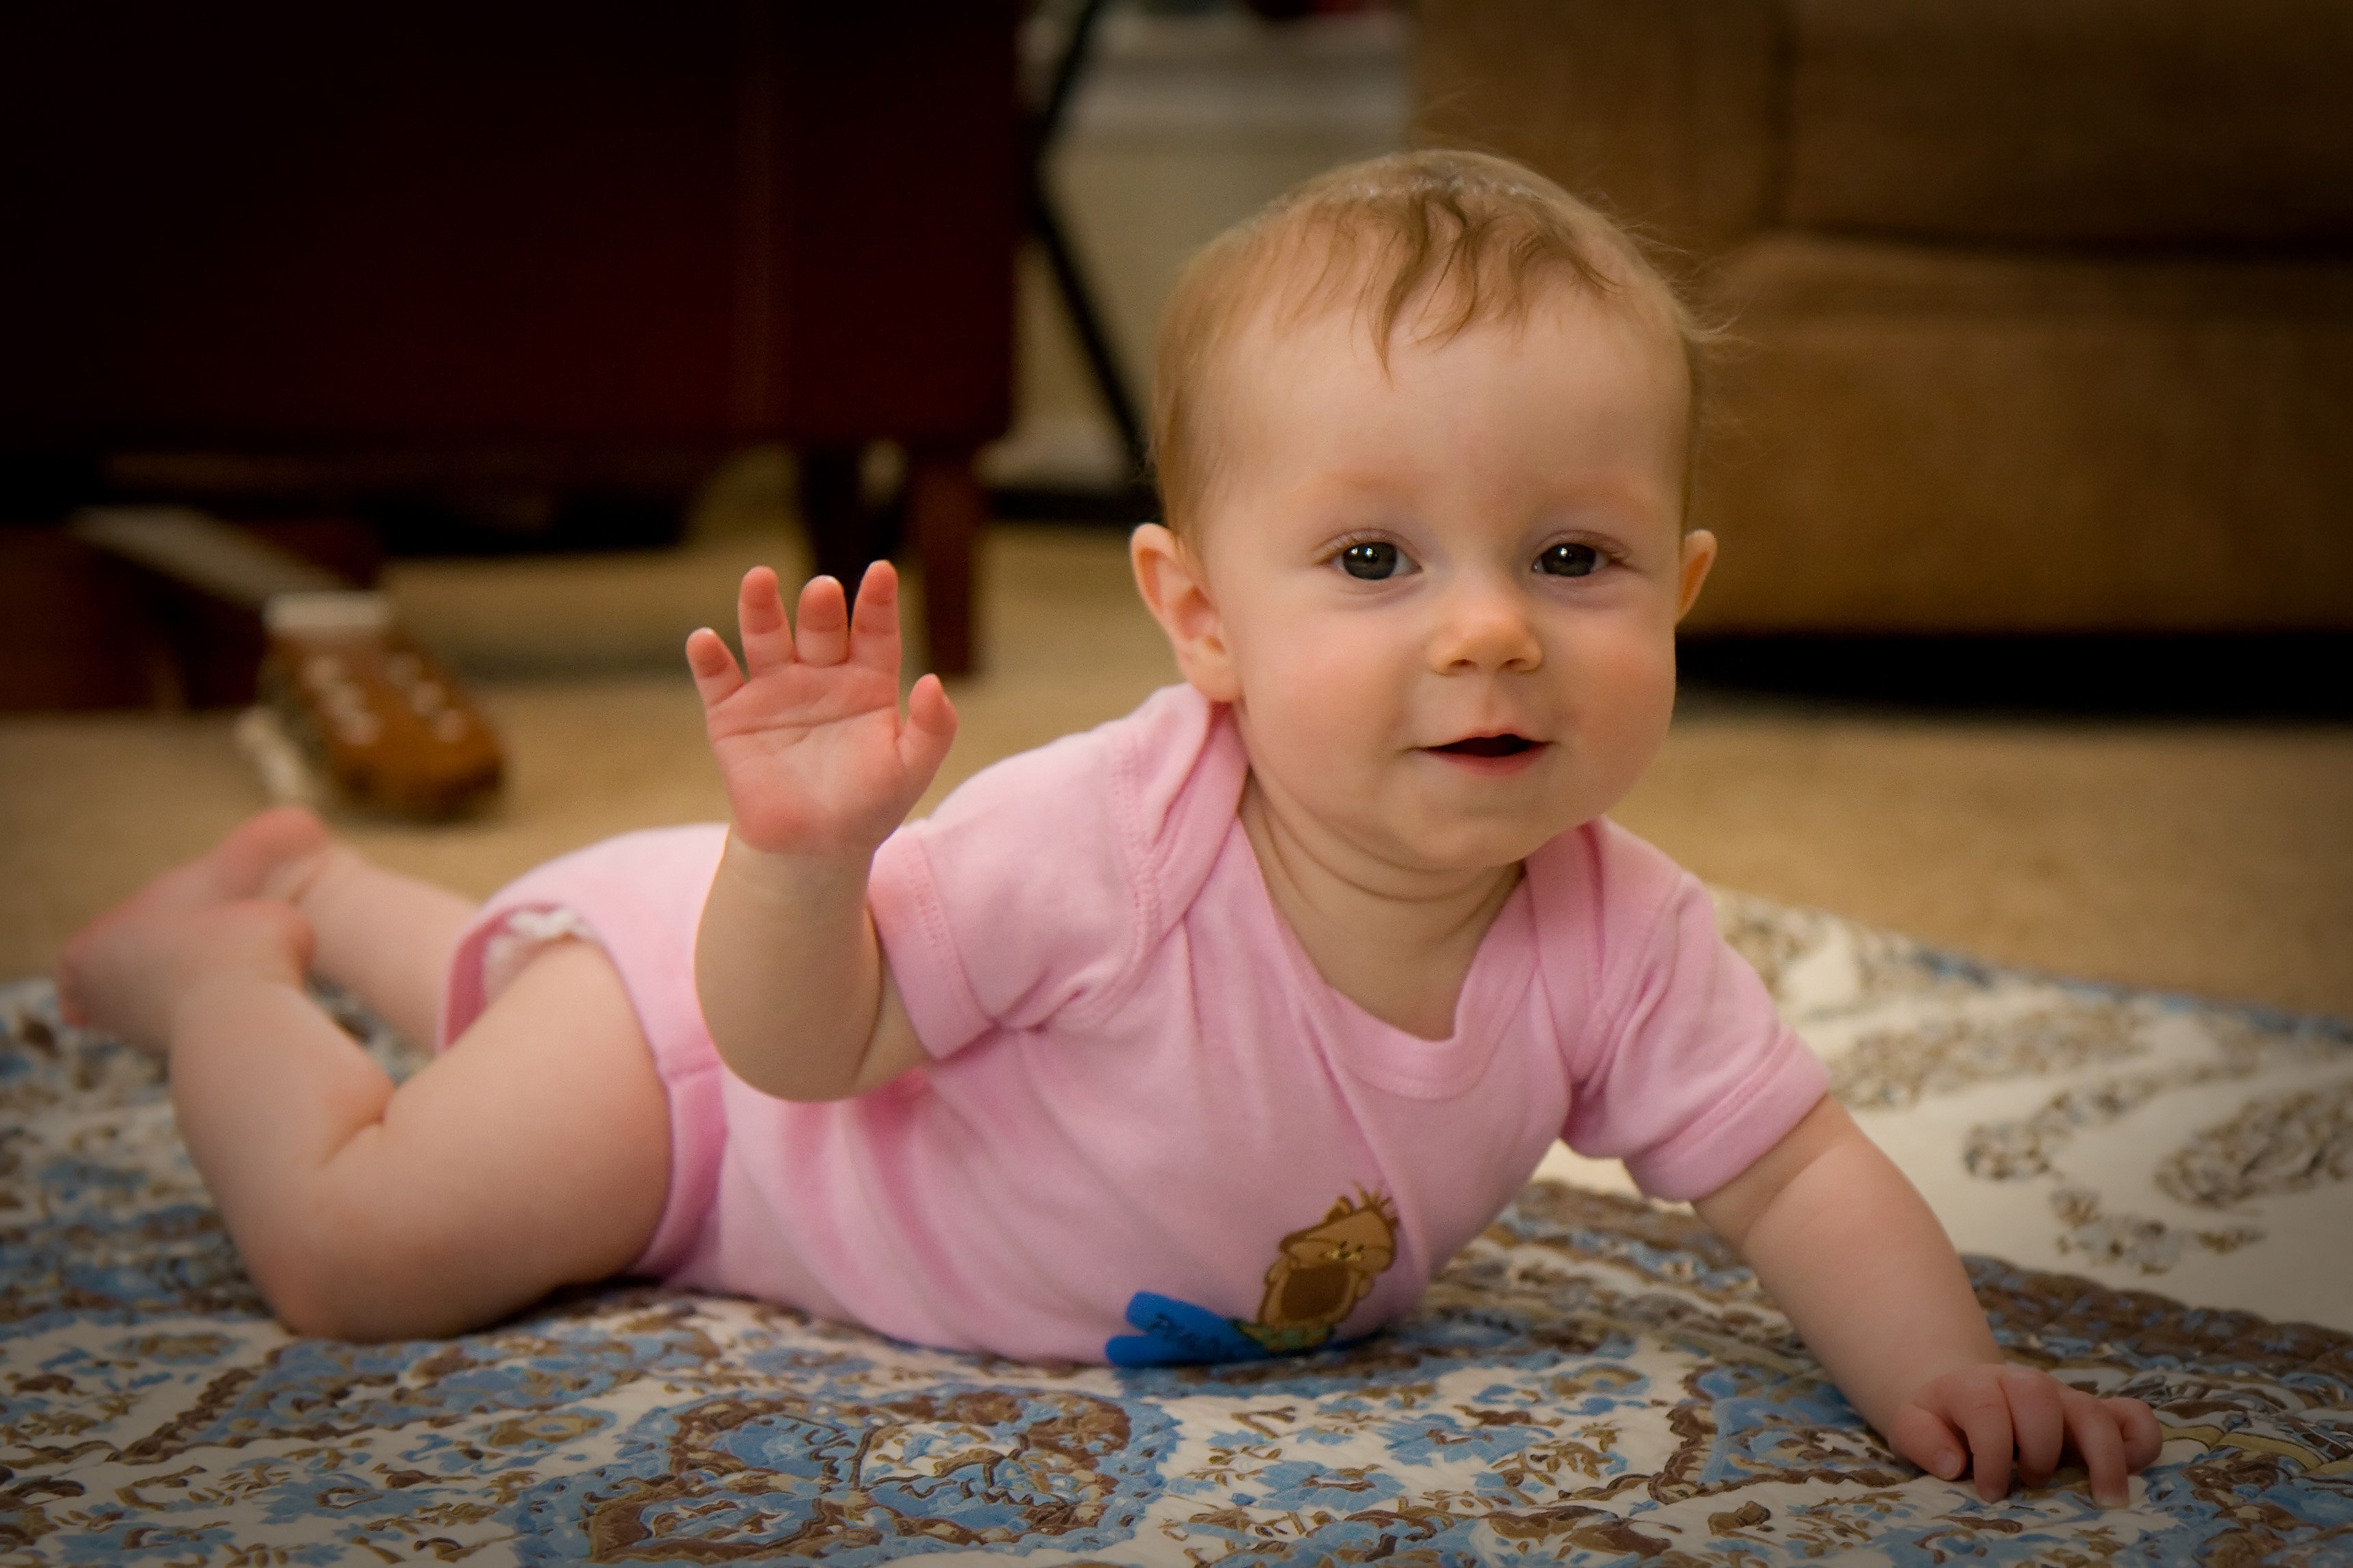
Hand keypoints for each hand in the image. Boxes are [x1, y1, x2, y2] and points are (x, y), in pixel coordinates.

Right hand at [685, 562, 956, 856]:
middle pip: (819, 629)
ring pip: (766, 639)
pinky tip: (705, 640)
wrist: (813, 849)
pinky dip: (709, 659)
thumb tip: (935, 683)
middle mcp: (820, 675)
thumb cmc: (869, 806)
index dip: (877, 603)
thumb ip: (933, 728)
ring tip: (759, 579)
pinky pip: (719, 680)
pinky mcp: (732, 715)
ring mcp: (773, 690)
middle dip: (820, 608)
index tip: (883, 571)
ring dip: (760, 610)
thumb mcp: (912, 770)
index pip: (874, 633)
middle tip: (824, 589)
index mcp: (867, 681)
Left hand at [1888, 1363, 2162, 1506]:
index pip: (1988, 1409)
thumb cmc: (1939, 1424)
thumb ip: (1922, 1440)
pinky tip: (2134, 1470)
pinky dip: (2141, 1439)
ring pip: (2092, 1409)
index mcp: (1974, 1386)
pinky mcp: (2091, 1416)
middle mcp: (2022, 1385)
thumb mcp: (1912, 1427)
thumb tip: (1953, 1464)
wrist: (1960, 1399)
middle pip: (2040, 1397)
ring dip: (2103, 1455)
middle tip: (2032, 1483)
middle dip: (2039, 1447)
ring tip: (2105, 1500)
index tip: (1990, 1492)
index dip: (1992, 1454)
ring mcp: (2061, 1399)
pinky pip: (2132, 1415)